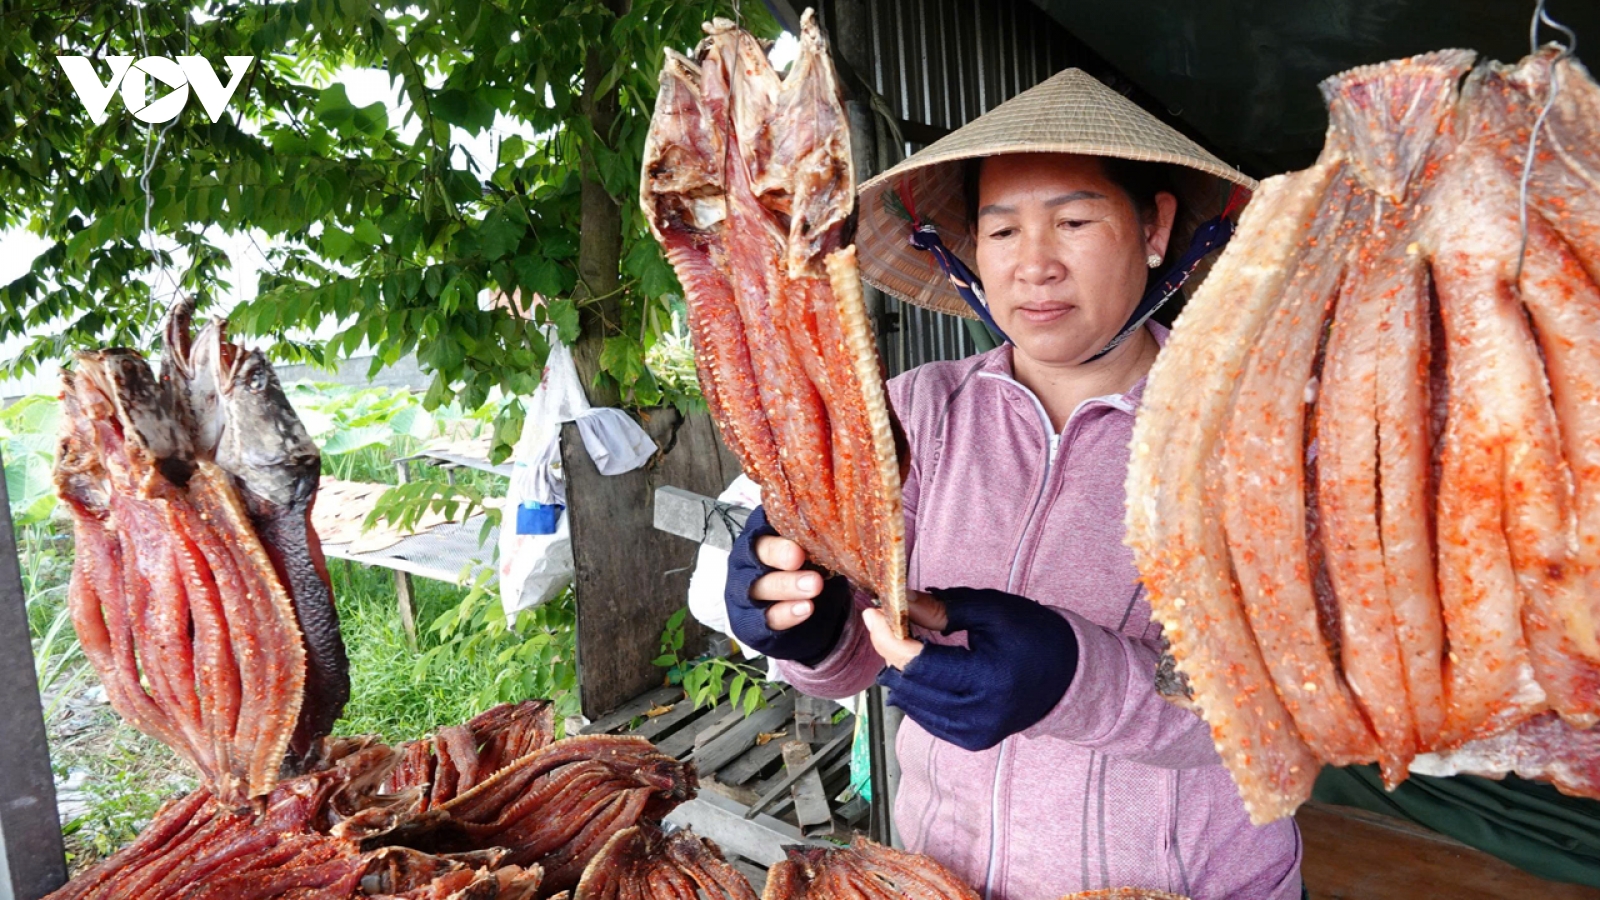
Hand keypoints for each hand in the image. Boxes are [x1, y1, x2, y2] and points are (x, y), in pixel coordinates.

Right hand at [724, 506, 850, 665]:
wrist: (807, 609)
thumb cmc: (808, 567)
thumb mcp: (811, 549)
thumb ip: (816, 537)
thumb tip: (841, 523)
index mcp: (759, 536)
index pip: (760, 529)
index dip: (776, 538)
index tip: (798, 545)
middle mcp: (746, 561)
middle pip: (756, 555)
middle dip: (778, 556)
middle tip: (800, 558)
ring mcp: (744, 592)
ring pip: (759, 588)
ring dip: (786, 586)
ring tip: (814, 586)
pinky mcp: (749, 621)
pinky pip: (765, 618)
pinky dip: (785, 614)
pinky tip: (806, 608)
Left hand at [873, 587, 1078, 751]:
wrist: (1071, 677)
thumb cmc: (1035, 636)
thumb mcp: (992, 611)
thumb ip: (943, 609)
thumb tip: (900, 602)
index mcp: (989, 679)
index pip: (920, 663)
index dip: (889, 637)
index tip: (873, 614)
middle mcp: (980, 715)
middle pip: (910, 684)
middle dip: (892, 650)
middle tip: (890, 623)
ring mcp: (974, 733)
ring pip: (911, 703)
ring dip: (902, 671)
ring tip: (910, 643)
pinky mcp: (971, 740)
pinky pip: (925, 716)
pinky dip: (917, 691)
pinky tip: (925, 670)